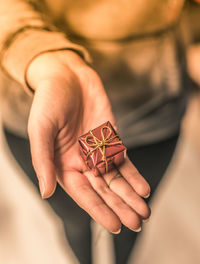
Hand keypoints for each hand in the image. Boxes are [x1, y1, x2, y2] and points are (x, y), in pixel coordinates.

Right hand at [27, 50, 150, 232]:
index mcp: (62, 164)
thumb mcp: (41, 129)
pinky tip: (144, 189)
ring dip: (130, 195)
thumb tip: (46, 193)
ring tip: (144, 212)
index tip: (114, 226)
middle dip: (120, 206)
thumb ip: (43, 160)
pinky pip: (123, 161)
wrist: (67, 76)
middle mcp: (81, 162)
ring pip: (116, 179)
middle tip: (137, 222)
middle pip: (103, 190)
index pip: (83, 193)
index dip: (98, 210)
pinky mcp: (111, 139)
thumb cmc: (49, 102)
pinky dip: (134, 175)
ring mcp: (97, 151)